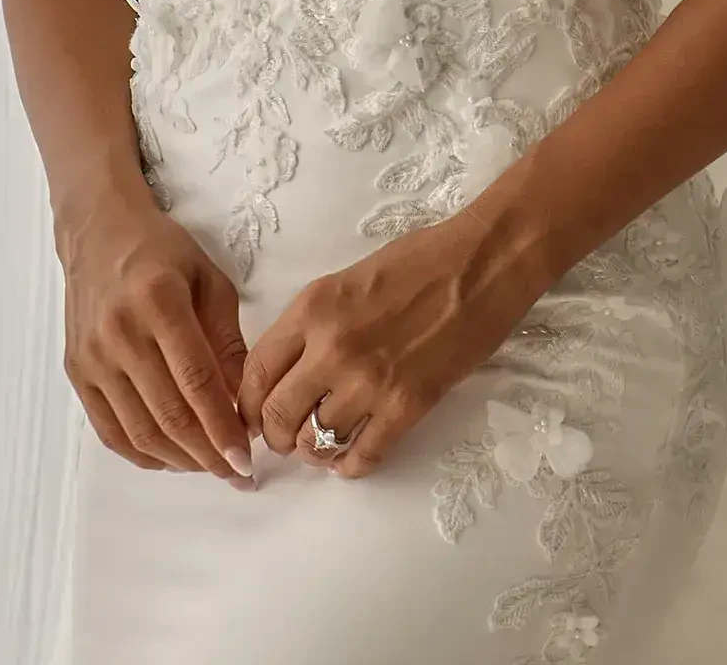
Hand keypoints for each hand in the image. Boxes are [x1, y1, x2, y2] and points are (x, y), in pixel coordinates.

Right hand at [57, 178, 254, 482]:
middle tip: (237, 474)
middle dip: (207, 454)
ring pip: (139, 431)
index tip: (247, 459)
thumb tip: (245, 401)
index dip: (223, 427)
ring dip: (179, 460)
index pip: (196, 381)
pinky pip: (109, 430)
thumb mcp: (210, 280)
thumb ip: (228, 339)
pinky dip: (143, 453)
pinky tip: (172, 458)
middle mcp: (119, 332)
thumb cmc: (163, 251)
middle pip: (168, 414)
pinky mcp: (76, 372)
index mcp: (159, 302)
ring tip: (210, 467)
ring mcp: (92, 356)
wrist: (99, 231)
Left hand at [235, 214, 537, 479]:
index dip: (246, 404)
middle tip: (285, 437)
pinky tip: (351, 458)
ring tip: (321, 446)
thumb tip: (286, 369)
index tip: (253, 414)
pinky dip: (350, 466)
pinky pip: (363, 456)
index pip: (255, 372)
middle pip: (277, 416)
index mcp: (312, 308)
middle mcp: (331, 348)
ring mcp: (369, 381)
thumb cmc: (417, 260)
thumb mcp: (345, 280)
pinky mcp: (407, 406)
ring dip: (312, 452)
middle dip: (274, 436)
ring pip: (315, 443)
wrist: (480, 264)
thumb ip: (311, 323)